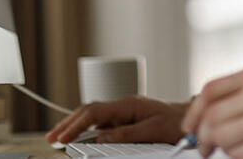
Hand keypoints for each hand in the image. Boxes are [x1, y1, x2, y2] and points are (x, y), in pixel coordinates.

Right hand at [46, 95, 188, 144]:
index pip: (94, 112)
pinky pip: (102, 120)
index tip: (62, 137)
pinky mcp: (126, 117)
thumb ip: (125, 134)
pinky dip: (87, 127)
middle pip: (89, 111)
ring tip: (59, 135)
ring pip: (93, 114)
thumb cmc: (175, 122)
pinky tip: (79, 134)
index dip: (75, 125)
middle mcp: (123, 104)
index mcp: (128, 104)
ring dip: (75, 124)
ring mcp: (124, 110)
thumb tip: (101, 138)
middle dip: (68, 123)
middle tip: (52, 137)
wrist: (191, 117)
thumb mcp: (152, 131)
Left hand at [182, 63, 242, 158]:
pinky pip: (241, 155)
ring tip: (235, 150)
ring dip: (223, 149)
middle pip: (212, 117)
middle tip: (204, 148)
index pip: (211, 91)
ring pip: (223, 138)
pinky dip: (239, 158)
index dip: (194, 113)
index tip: (191, 127)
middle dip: (202, 137)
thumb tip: (208, 113)